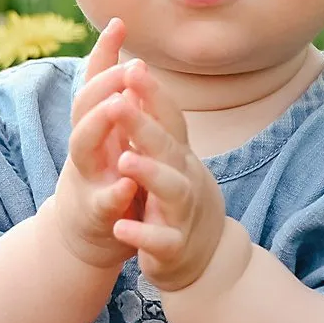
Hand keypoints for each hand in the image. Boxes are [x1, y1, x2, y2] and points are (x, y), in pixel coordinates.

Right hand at [52, 16, 150, 271]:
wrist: (85, 235)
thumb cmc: (102, 173)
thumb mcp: (105, 132)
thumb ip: (111, 91)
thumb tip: (118, 31)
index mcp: (93, 126)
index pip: (94, 82)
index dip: (104, 53)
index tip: (120, 24)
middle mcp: (85, 146)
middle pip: (83, 107)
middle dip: (102, 85)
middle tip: (126, 68)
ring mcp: (87, 178)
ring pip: (82, 146)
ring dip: (99, 125)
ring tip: (118, 106)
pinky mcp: (96, 214)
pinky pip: (102, 202)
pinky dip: (113, 194)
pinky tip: (127, 185)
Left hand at [108, 65, 228, 293]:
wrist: (204, 258)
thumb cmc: (175, 197)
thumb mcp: (167, 156)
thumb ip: (151, 118)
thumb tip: (136, 67)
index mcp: (176, 154)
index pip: (168, 116)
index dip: (153, 92)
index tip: (134, 64)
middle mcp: (183, 177)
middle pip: (167, 146)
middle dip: (143, 124)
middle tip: (119, 103)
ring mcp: (180, 212)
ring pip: (171, 189)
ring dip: (149, 173)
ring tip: (124, 161)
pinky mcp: (173, 247)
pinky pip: (161, 241)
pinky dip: (142, 235)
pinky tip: (120, 229)